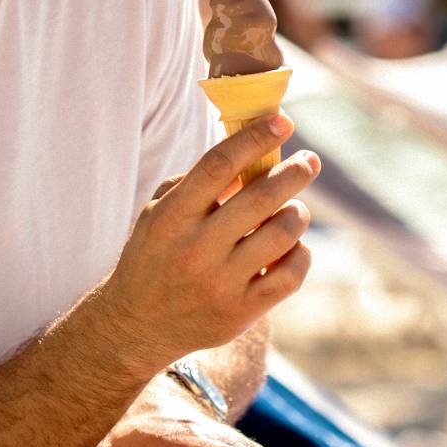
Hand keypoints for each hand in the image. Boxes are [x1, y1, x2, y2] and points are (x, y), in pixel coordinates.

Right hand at [96, 116, 320, 374]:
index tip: (282, 120)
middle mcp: (195, 249)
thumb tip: (252, 152)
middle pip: (261, 198)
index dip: (255, 138)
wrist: (135, 325)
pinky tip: (292, 246)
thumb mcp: (160, 213)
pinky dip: (301, 252)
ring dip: (298, 212)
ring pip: (284, 233)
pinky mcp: (241, 312)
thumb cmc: (156, 255)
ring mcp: (220, 283)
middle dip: (295, 172)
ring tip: (294, 209)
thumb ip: (198, 182)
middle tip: (310, 160)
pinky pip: (292, 273)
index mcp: (171, 218)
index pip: (218, 166)